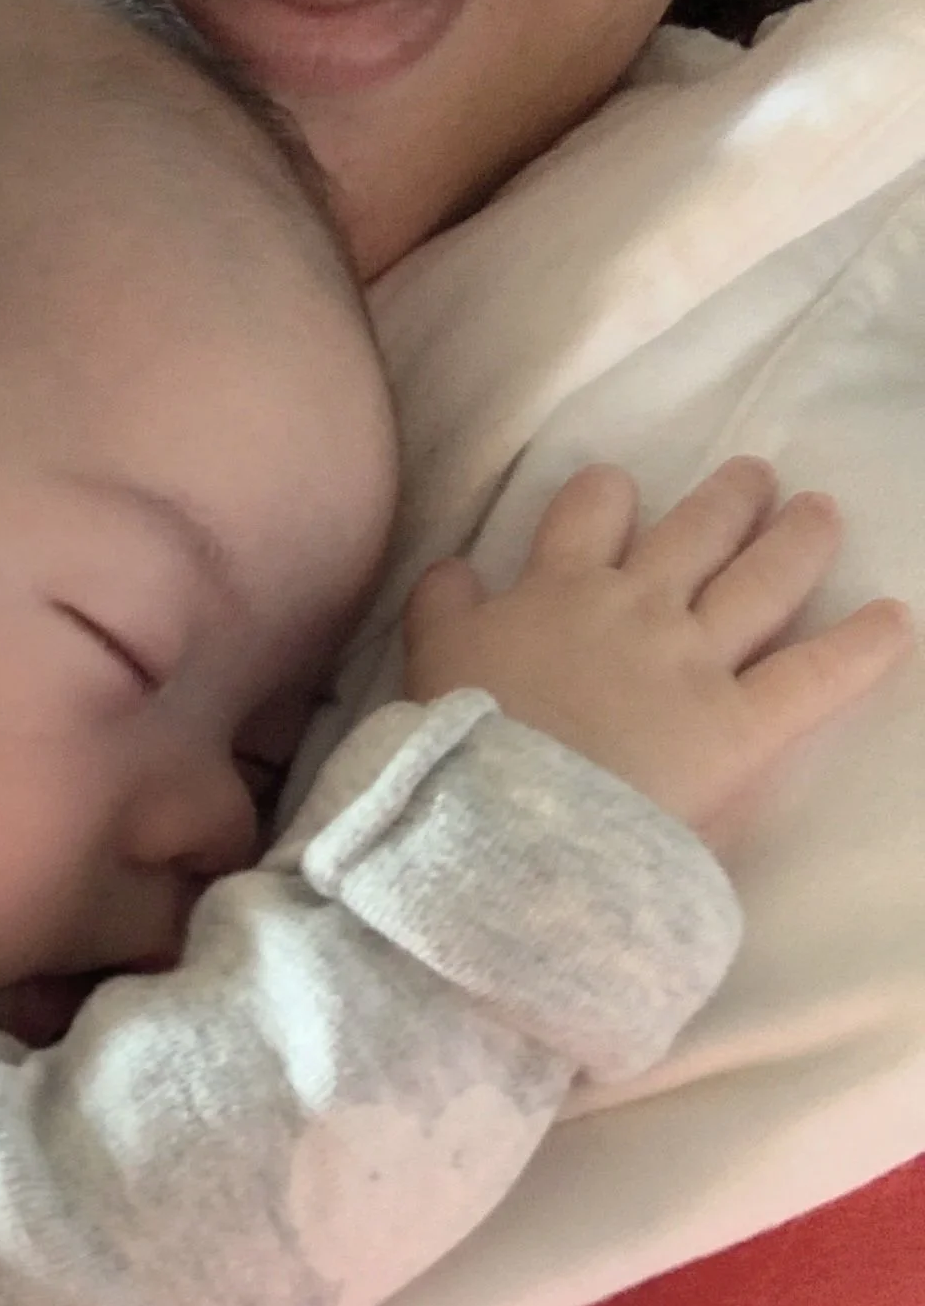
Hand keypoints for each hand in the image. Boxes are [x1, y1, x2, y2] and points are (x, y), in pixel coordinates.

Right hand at [403, 457, 912, 847]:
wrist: (500, 826)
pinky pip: (817, 674)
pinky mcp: (742, 723)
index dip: (608, 498)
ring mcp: (694, 660)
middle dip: (728, 499)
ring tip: (820, 513)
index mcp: (556, 591)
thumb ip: (443, 610)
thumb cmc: (457, 751)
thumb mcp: (428, 664)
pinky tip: (896, 621)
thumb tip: (452, 569)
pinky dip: (862, 647)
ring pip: (762, 579)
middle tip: (755, 479)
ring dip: (797, 540)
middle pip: (693, 530)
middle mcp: (635, 606)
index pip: (589, 513)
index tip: (618, 496)